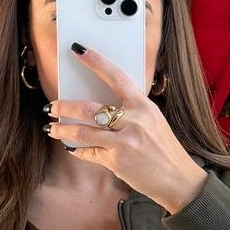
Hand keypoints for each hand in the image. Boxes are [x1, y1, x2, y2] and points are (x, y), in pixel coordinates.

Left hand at [46, 44, 207, 214]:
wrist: (179, 179)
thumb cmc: (164, 148)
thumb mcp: (153, 121)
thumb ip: (130, 110)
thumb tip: (100, 104)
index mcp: (143, 106)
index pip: (116, 77)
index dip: (96, 61)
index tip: (78, 50)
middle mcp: (133, 121)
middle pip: (89, 108)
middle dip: (64, 106)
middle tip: (51, 106)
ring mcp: (123, 143)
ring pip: (82, 132)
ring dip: (62, 129)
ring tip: (51, 128)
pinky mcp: (116, 162)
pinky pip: (89, 152)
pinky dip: (77, 150)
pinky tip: (71, 147)